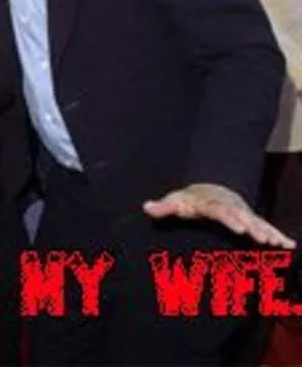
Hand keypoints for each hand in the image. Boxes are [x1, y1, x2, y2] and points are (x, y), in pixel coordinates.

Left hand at [143, 183, 295, 248]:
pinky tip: (289, 245)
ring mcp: (241, 213)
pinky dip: (277, 234)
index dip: (231, 218)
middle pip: (243, 216)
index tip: (239, 226)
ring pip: (256, 222)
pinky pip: (265, 227)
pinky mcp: (249, 220)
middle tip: (262, 237)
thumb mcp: (175, 201)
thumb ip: (162, 206)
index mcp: (212, 203)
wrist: (208, 189)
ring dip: (267, 231)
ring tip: (278, 243)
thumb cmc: (189, 200)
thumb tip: (146, 207)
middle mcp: (230, 207)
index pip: (222, 210)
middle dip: (252, 226)